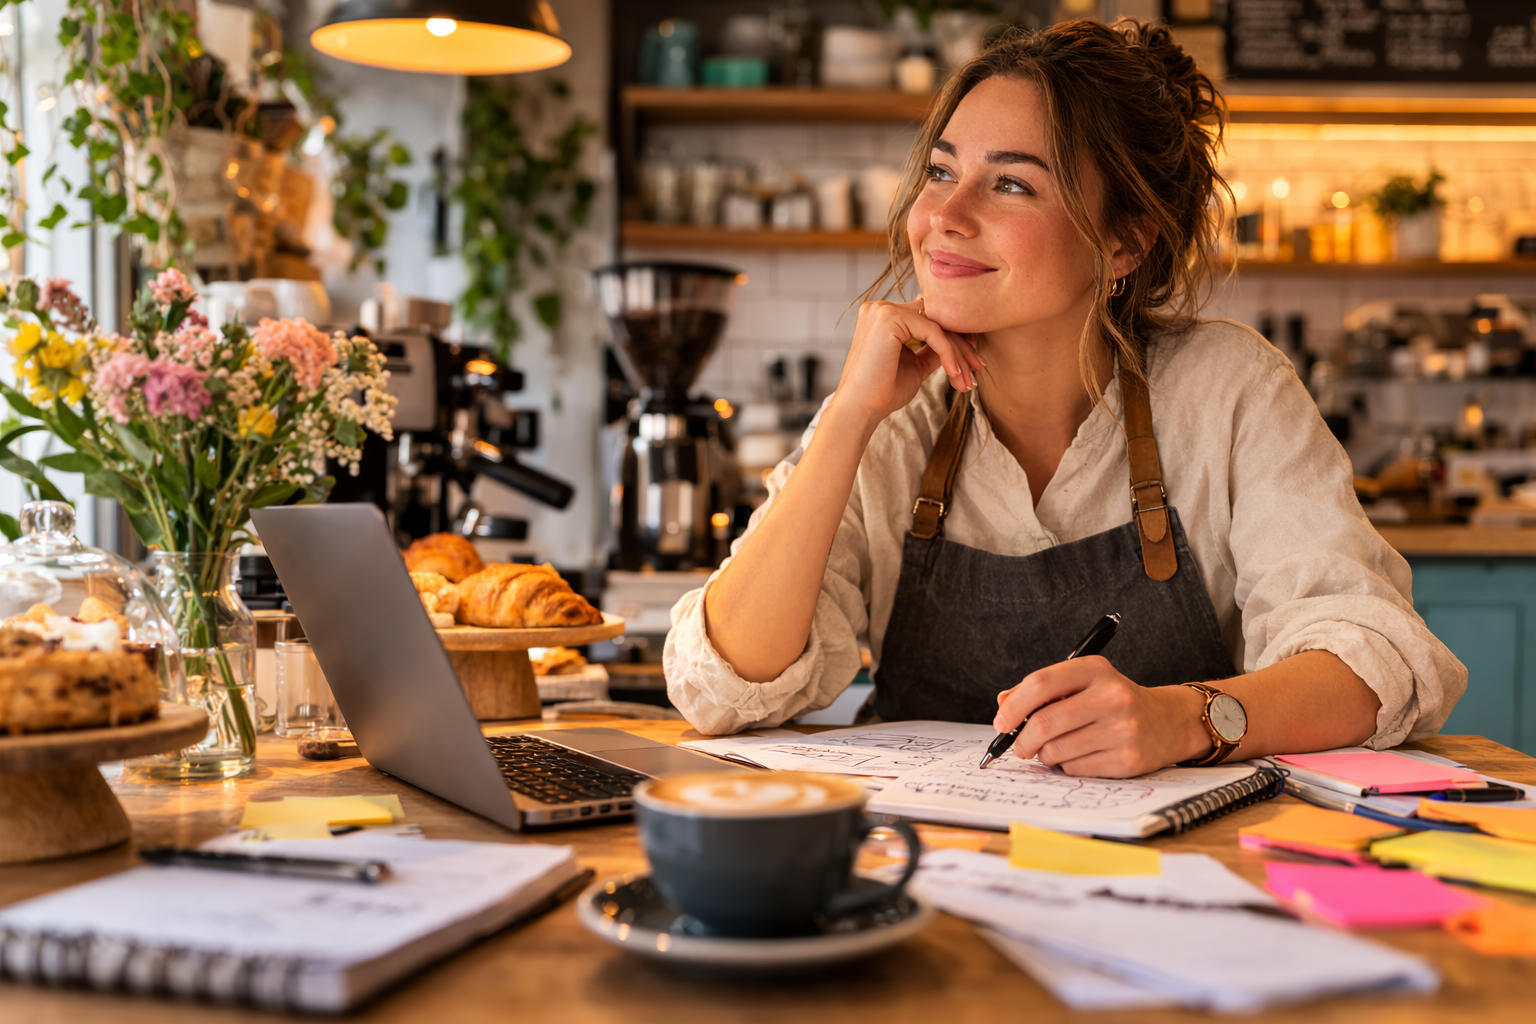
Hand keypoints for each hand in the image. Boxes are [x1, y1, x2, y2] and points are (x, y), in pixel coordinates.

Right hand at [828, 298, 983, 430]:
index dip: (952, 339)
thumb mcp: (914, 366)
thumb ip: (931, 351)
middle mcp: (880, 308)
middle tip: (978, 368)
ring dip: (958, 353)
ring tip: (968, 380)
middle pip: (935, 318)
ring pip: (937, 324)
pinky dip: (948, 353)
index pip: (927, 319)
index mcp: (882, 317)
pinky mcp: (889, 319)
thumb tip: (956, 344)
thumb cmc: (881, 393)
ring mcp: (883, 311)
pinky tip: (954, 374)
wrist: (859, 410)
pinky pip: (933, 332)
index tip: (971, 361)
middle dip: (961, 345)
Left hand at [992, 657, 1211, 777]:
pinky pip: (1075, 769)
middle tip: (1019, 747)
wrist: (1168, 721)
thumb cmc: (1113, 701)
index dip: (1013, 707)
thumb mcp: (1083, 682)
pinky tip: (1078, 756)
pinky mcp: (1128, 759)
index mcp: (1095, 669)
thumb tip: (1003, 703)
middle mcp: (1111, 696)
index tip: (1002, 722)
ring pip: (1056, 750)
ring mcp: (1122, 729)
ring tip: (1053, 749)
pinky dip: (1066, 766)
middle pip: (1044, 723)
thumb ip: (1042, 690)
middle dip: (1022, 741)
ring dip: (1044, 755)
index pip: (1040, 684)